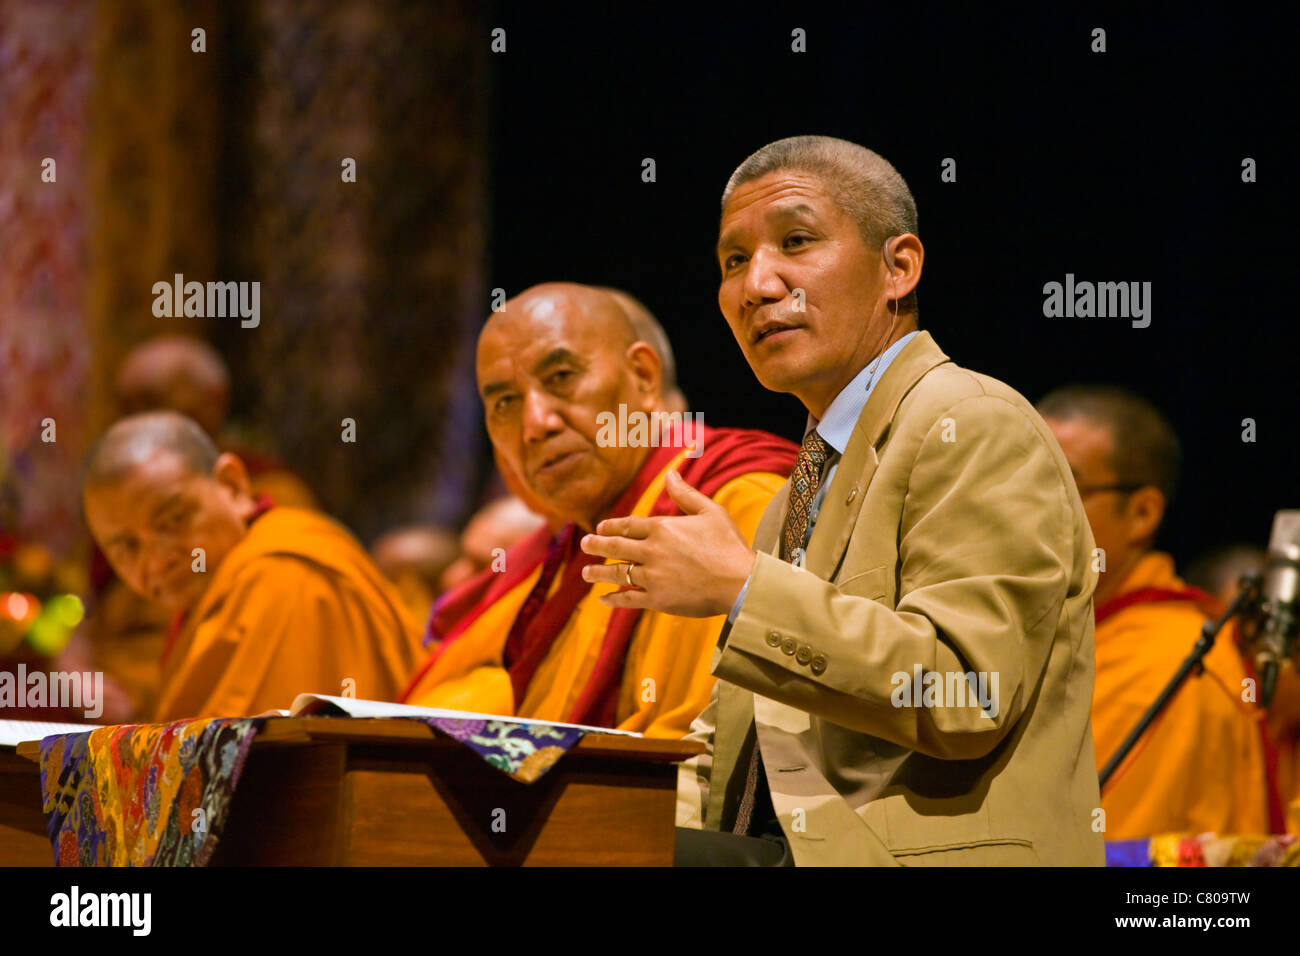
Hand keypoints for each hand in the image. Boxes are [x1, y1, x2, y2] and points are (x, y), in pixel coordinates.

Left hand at [579, 469, 756, 616]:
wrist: (740, 582)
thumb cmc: (728, 545)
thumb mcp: (710, 512)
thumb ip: (686, 494)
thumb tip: (671, 473)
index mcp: (662, 528)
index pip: (627, 526)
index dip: (611, 527)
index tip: (599, 528)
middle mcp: (651, 551)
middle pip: (616, 547)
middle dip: (597, 546)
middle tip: (585, 544)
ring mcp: (652, 576)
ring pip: (617, 573)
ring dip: (598, 573)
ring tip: (586, 573)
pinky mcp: (657, 599)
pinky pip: (628, 599)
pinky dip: (614, 599)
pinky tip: (604, 599)